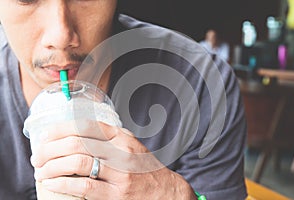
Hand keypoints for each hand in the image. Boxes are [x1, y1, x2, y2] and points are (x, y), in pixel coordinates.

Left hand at [31, 120, 194, 198]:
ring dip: (52, 166)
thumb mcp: (129, 145)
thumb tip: (75, 132)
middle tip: (37, 157)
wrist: (165, 191)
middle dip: (50, 149)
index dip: (59, 129)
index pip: (85, 125)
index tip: (44, 136)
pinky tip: (52, 183)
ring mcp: (120, 174)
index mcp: (122, 137)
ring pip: (78, 163)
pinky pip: (84, 187)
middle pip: (77, 143)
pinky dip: (62, 184)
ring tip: (41, 171)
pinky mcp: (117, 195)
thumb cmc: (142, 167)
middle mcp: (121, 151)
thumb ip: (108, 137)